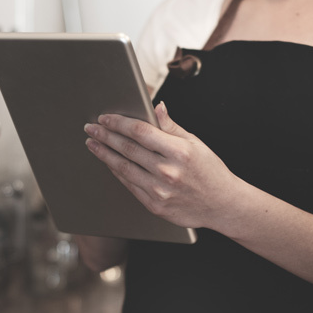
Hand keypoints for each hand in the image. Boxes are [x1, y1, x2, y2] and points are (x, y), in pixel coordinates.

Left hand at [84, 102, 241, 229]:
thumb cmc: (210, 171)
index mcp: (179, 152)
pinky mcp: (155, 206)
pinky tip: (110, 163)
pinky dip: (117, 172)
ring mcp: (160, 191)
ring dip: (105, 154)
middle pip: (128, 149)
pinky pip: (130, 185)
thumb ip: (171, 127)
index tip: (105, 118)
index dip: (119, 123)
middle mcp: (168, 172)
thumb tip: (156, 106)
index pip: (140, 132)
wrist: (222, 205)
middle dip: (106, 136)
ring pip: (124, 168)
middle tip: (91, 128)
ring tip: (93, 144)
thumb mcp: (195, 143)